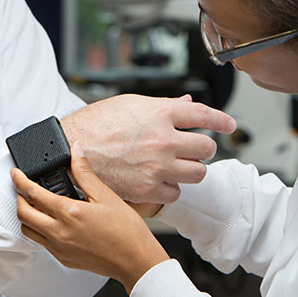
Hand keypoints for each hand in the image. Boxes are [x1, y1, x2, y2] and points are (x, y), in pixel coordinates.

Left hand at [14, 143, 170, 293]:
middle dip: (18, 197)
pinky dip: (38, 230)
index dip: (20, 180)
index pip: (33, 193)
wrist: (135, 261)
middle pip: (23, 213)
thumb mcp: (106, 195)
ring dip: (26, 216)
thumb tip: (76, 152)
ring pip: (28, 231)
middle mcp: (59, 232)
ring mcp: (59, 248)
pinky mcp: (63, 258)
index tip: (15, 173)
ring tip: (34, 205)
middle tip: (23, 188)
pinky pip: (41, 243)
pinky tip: (50, 222)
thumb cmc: (126, 231)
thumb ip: (85, 173)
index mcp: (69, 213)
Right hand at [60, 94, 234, 202]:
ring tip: (177, 166)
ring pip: (197, 173)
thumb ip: (163, 106)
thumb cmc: (95, 124)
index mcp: (160, 113)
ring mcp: (157, 166)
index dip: (221, 120)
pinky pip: (176, 193)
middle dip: (202, 149)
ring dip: (190, 170)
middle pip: (206, 148)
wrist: (69, 149)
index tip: (228, 125)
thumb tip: (186, 103)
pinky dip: (170, 188)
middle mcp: (163, 139)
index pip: (203, 115)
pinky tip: (158, 180)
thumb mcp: (130, 104)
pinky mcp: (147, 189)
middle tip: (192, 150)